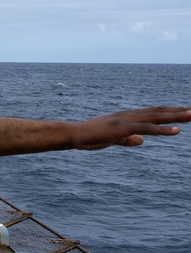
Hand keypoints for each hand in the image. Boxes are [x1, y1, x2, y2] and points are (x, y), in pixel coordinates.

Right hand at [71, 107, 189, 150]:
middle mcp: (130, 115)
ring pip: (156, 117)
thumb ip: (128, 139)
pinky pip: (147, 128)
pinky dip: (163, 129)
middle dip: (179, 111)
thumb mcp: (114, 139)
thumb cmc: (91, 137)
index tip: (186, 112)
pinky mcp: (123, 128)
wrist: (74, 134)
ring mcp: (126, 120)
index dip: (171, 112)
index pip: (154, 113)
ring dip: (176, 116)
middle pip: (159, 112)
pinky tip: (177, 130)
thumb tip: (142, 140)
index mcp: (128, 117)